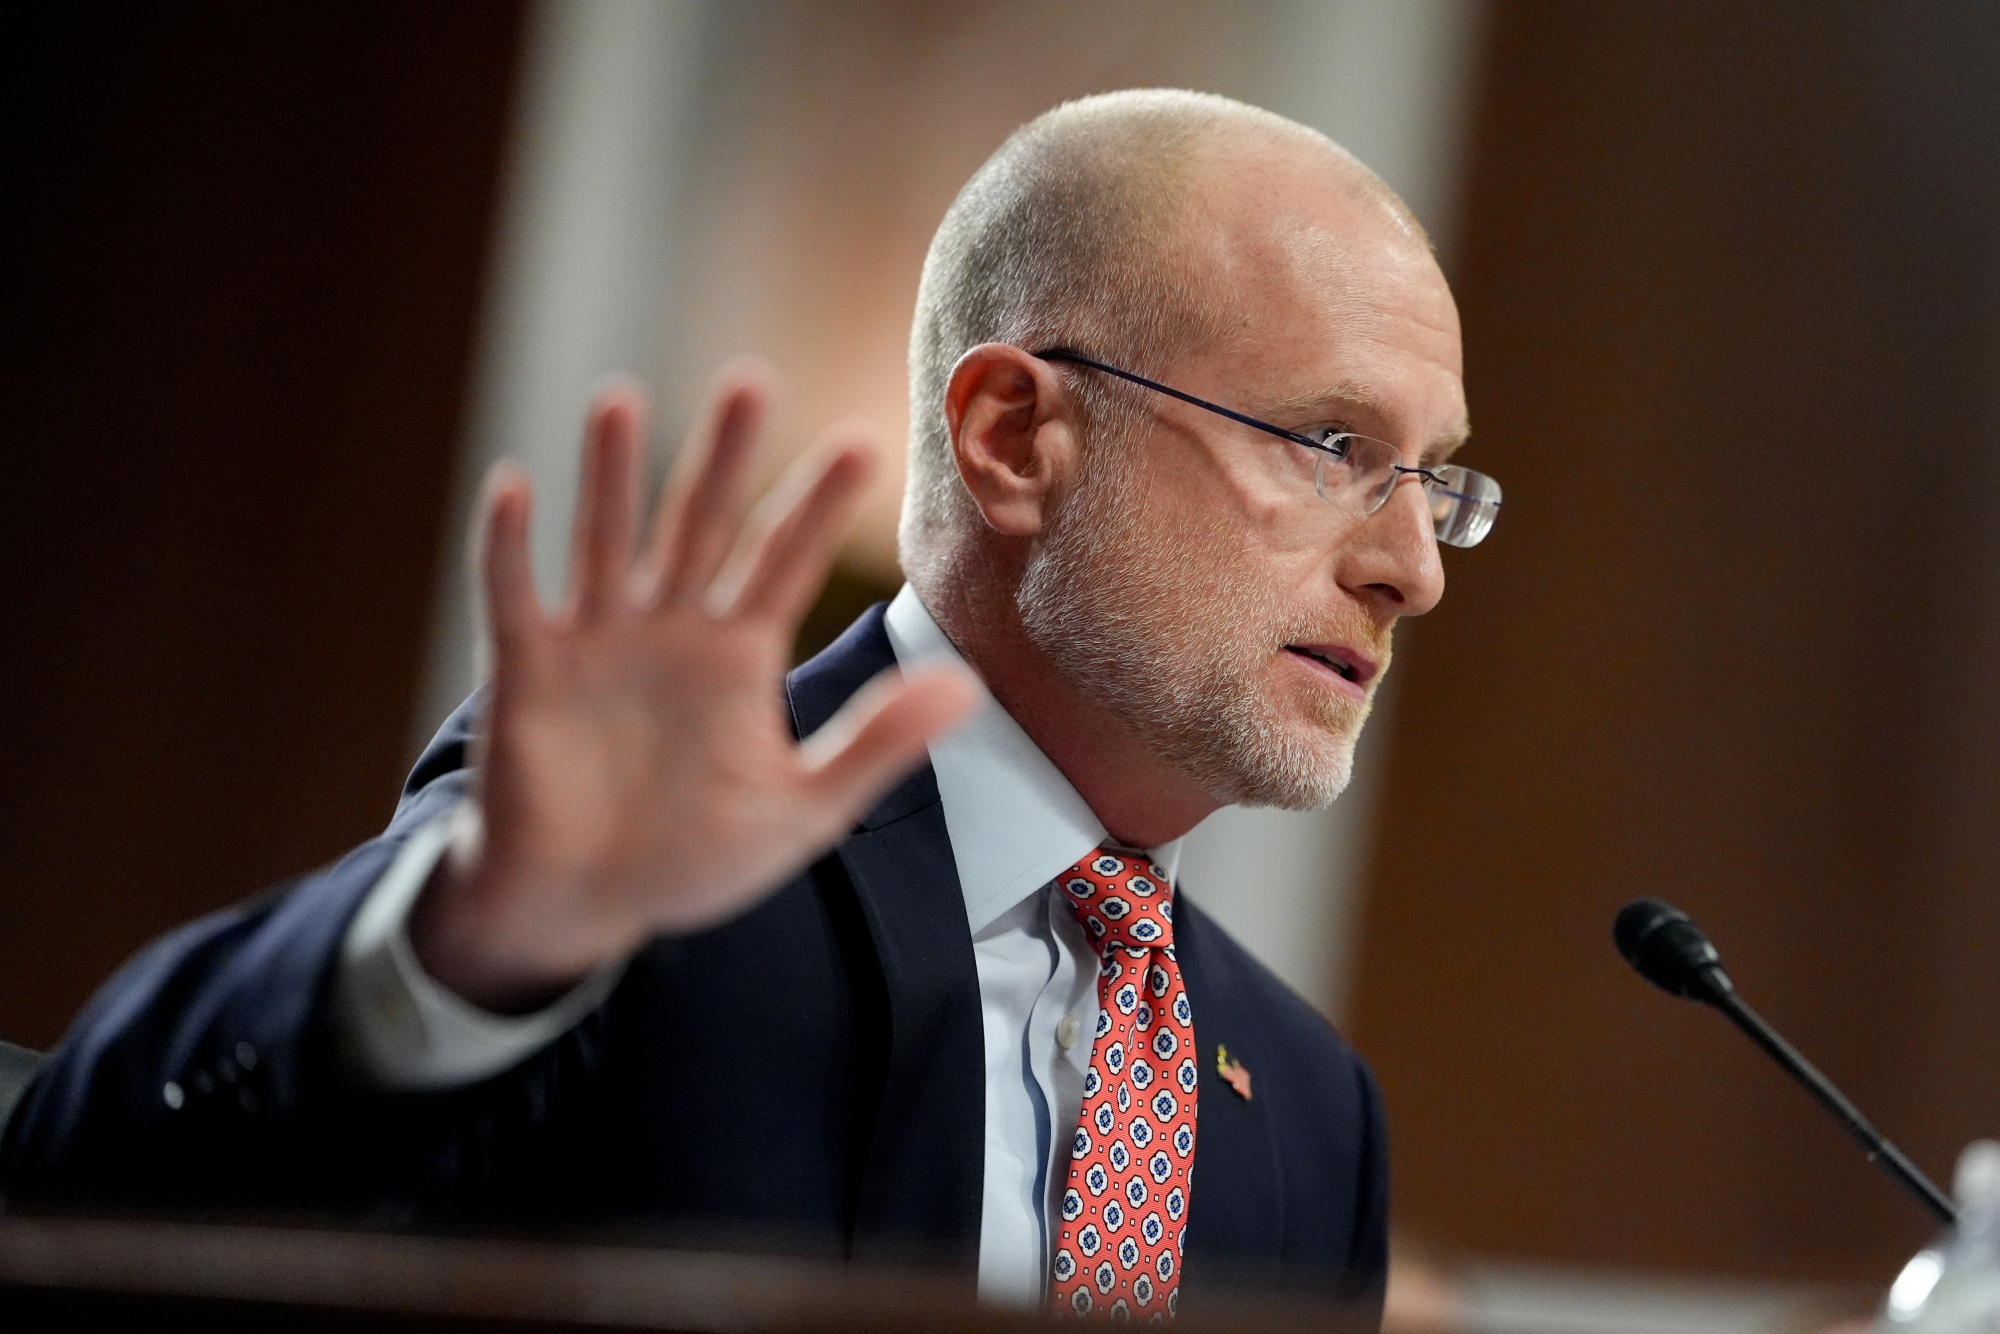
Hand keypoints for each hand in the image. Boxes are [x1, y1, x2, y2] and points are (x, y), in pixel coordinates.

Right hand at [410, 364, 976, 1011]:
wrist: (586, 906)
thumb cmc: (692, 857)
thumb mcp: (802, 810)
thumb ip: (875, 744)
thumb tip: (967, 688)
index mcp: (738, 654)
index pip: (784, 561)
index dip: (818, 506)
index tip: (863, 443)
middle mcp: (669, 629)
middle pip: (701, 527)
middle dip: (724, 458)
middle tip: (751, 381)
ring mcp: (595, 643)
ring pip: (607, 541)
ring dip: (612, 475)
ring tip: (619, 400)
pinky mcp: (526, 674)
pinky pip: (515, 600)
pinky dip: (508, 548)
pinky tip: (512, 487)